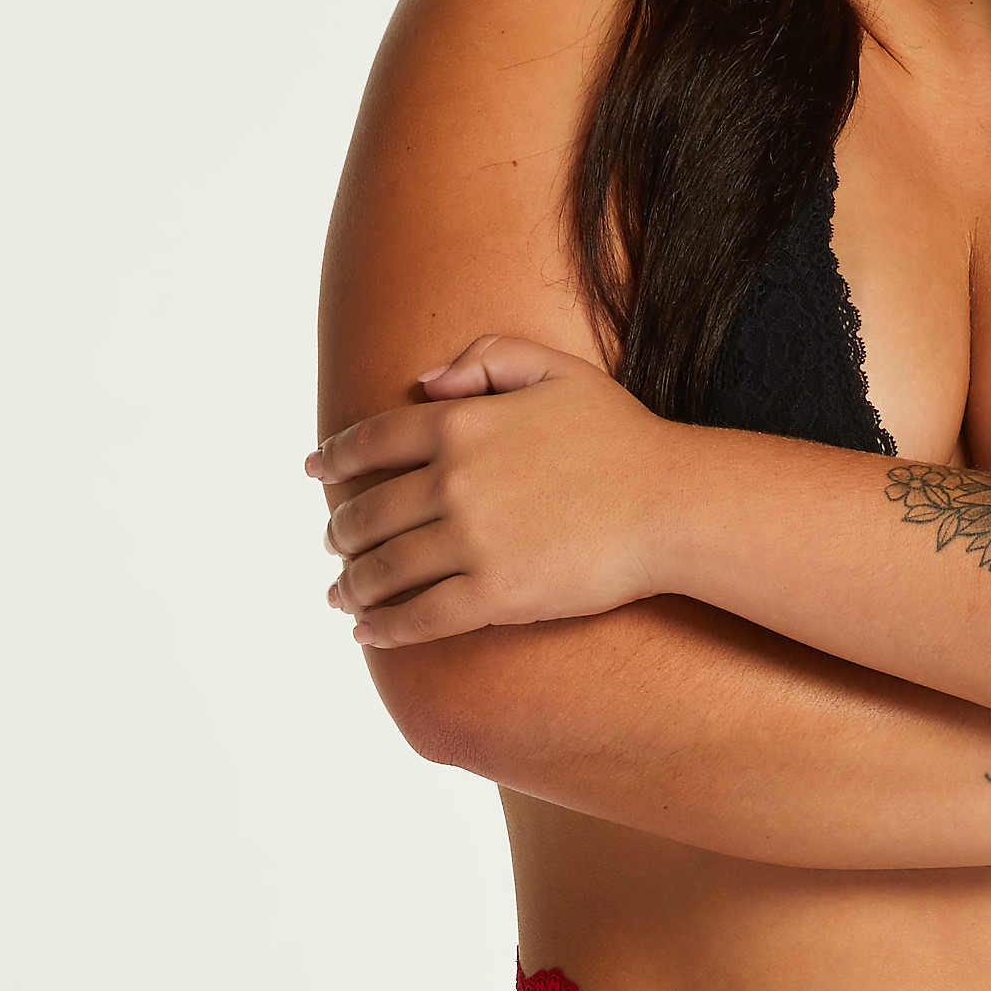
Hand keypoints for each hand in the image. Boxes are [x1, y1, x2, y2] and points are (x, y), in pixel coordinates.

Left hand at [308, 339, 683, 643]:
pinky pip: (421, 616)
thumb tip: (423, 382)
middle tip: (332, 543)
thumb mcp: (555, 368)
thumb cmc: (621, 436)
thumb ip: (485, 358)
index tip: (318, 472)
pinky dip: (385, 627)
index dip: (336, 457)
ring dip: (353, 584)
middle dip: (341, 531)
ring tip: (342, 592)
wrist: (671, 504)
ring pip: (386, 569)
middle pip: (368, 513)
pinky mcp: (495, 595)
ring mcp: (471, 542)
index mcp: (460, 422)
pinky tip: (366, 632)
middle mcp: (453, 481)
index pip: (372, 442)